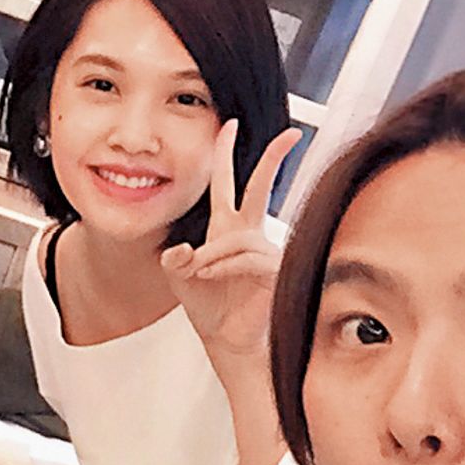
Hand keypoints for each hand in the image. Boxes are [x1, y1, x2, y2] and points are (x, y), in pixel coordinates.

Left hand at [160, 120, 302, 358]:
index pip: (228, 182)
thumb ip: (174, 259)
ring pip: (238, 237)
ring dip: (213, 254)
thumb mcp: (178, 277)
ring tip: (198, 273)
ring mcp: (264, 250)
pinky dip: (223, 266)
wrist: (227, 340)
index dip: (226, 153)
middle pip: (260, 187)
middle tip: (290, 135)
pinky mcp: (275, 270)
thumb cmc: (209, 307)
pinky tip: (209, 277)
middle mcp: (249, 233)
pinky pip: (247, 257)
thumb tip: (185, 250)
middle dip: (274, 159)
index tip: (230, 124)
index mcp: (226, 228)